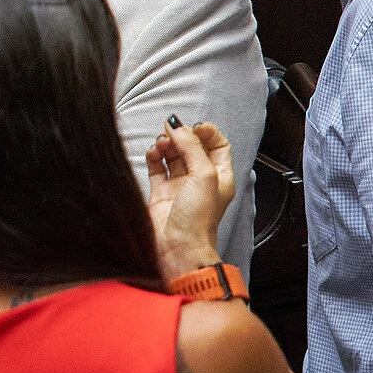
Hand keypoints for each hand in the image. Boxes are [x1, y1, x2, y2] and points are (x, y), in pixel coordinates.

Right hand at [145, 119, 234, 279]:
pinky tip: (153, 153)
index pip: (218, 145)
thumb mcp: (204, 175)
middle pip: (193, 147)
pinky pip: (156, 167)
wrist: (178, 247)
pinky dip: (153, 157)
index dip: (206, 133)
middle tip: (171, 130)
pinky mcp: (161, 192)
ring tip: (161, 144)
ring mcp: (180, 186)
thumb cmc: (198, 219)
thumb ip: (191, 146)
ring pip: (173, 155)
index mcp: (220, 176)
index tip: (194, 127)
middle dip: (182, 136)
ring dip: (166, 145)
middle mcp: (201, 180)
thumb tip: (177, 126)